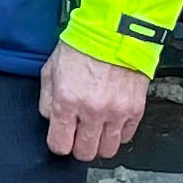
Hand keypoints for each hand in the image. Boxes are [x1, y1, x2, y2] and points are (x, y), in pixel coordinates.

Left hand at [41, 43, 150, 162]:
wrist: (116, 31)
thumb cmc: (83, 45)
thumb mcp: (51, 69)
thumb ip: (47, 99)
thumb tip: (51, 119)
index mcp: (67, 101)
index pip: (59, 145)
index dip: (58, 143)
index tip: (61, 137)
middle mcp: (92, 111)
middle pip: (84, 152)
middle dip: (78, 146)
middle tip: (79, 134)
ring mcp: (116, 112)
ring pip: (107, 150)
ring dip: (100, 143)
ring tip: (97, 129)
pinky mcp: (135, 109)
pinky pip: (126, 137)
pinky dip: (118, 133)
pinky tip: (112, 120)